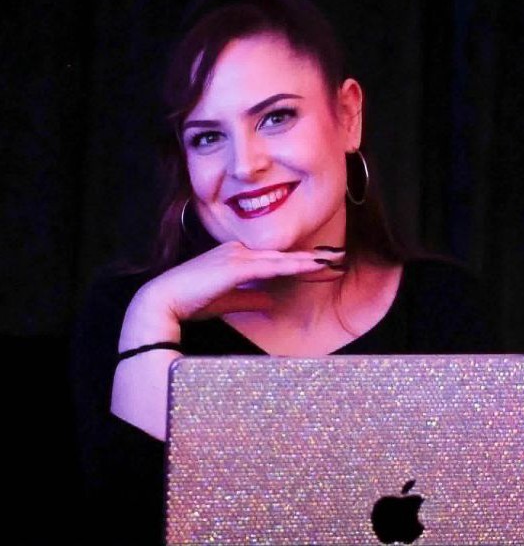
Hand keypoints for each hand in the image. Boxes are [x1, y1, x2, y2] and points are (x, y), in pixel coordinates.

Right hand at [146, 241, 343, 320]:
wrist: (163, 301)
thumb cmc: (190, 301)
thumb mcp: (227, 300)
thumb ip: (250, 297)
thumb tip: (271, 300)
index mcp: (234, 256)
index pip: (271, 258)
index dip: (294, 261)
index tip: (316, 263)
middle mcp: (237, 251)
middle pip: (280, 254)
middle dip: (307, 257)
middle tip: (333, 257)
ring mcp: (236, 256)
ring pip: (279, 257)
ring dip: (305, 260)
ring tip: (329, 260)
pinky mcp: (234, 266)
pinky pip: (270, 265)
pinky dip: (291, 265)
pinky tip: (309, 266)